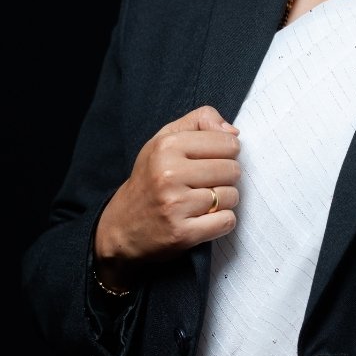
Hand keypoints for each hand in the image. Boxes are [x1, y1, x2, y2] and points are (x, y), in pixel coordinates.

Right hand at [93, 106, 240, 286]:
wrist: (121, 226)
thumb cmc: (150, 178)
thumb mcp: (165, 139)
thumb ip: (199, 121)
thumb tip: (234, 131)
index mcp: (167, 146)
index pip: (228, 142)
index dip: (228, 152)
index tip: (213, 160)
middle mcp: (169, 174)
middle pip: (232, 170)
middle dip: (226, 177)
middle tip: (206, 183)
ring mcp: (175, 205)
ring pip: (232, 196)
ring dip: (224, 200)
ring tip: (203, 200)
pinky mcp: (182, 233)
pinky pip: (226, 221)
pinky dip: (222, 221)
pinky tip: (204, 218)